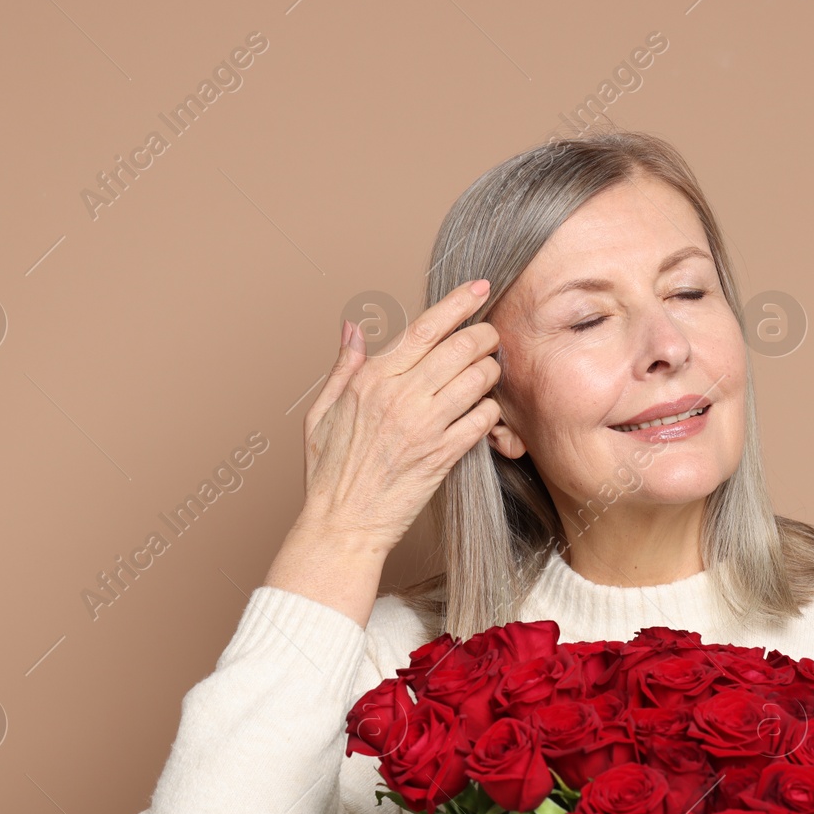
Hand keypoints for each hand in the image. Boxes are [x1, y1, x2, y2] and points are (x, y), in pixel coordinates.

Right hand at [295, 279, 501, 556]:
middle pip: (462, 346)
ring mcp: (425, 426)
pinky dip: (491, 412)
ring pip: (479, 378)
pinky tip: (482, 414)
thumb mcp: (321, 412)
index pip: (426, 327)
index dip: (459, 303)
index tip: (480, 288)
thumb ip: (342, 367)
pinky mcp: (444, 455)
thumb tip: (352, 327)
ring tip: (486, 376)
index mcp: (372, 379)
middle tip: (490, 338)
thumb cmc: (329, 473)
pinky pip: (485, 418)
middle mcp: (401, 396)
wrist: (342, 525)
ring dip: (491, 372)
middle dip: (485, 335)